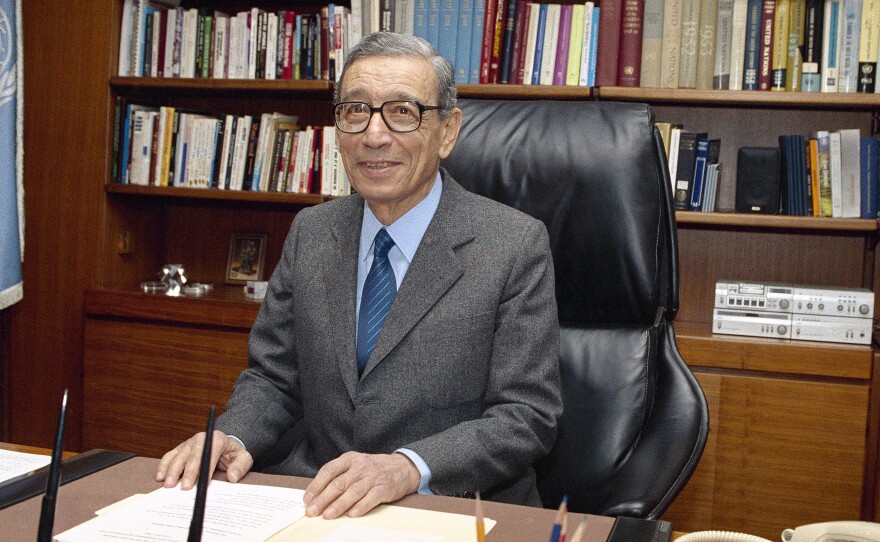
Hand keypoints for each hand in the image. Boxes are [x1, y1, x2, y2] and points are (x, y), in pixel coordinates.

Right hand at [155, 430, 253, 489]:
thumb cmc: (233, 453)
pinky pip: (170, 456)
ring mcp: (188, 443)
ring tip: (169, 485)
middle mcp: (200, 439)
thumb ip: (240, 466)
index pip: (210, 454)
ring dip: (172, 471)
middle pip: (191, 455)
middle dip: (187, 472)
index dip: (205, 469)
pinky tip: (160, 477)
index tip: (202, 484)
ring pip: (178, 456)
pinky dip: (164, 466)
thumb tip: (232, 477)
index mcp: (216, 439)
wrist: (225, 445)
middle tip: (184, 488)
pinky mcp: (180, 448)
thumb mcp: (244, 458)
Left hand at [303, 452, 419, 518]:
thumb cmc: (373, 469)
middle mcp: (361, 466)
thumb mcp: (355, 465)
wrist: (402, 467)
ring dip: (339, 505)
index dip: (316, 485)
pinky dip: (361, 507)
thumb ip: (339, 476)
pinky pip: (371, 498)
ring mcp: (373, 477)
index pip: (329, 471)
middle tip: (312, 512)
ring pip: (353, 492)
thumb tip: (317, 495)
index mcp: (350, 459)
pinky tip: (352, 514)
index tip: (307, 499)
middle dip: (323, 499)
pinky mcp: (385, 487)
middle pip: (338, 483)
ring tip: (328, 515)